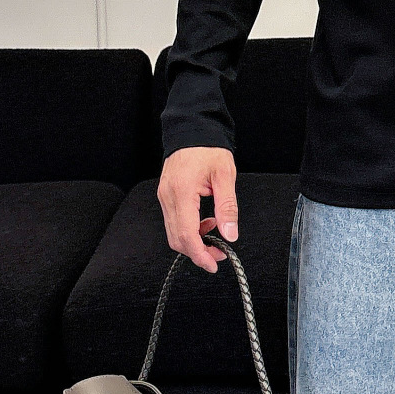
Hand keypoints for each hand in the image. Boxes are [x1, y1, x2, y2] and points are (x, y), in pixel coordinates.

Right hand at [157, 146, 238, 272]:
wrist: (193, 129)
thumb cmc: (208, 147)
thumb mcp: (225, 176)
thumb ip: (227, 207)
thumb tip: (230, 234)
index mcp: (182, 191)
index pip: (186, 234)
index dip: (200, 254)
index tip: (213, 264)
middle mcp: (168, 196)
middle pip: (177, 238)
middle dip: (198, 251)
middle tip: (219, 254)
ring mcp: (164, 196)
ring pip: (174, 232)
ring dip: (194, 241)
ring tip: (215, 236)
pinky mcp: (166, 195)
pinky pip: (174, 221)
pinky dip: (189, 229)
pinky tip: (205, 222)